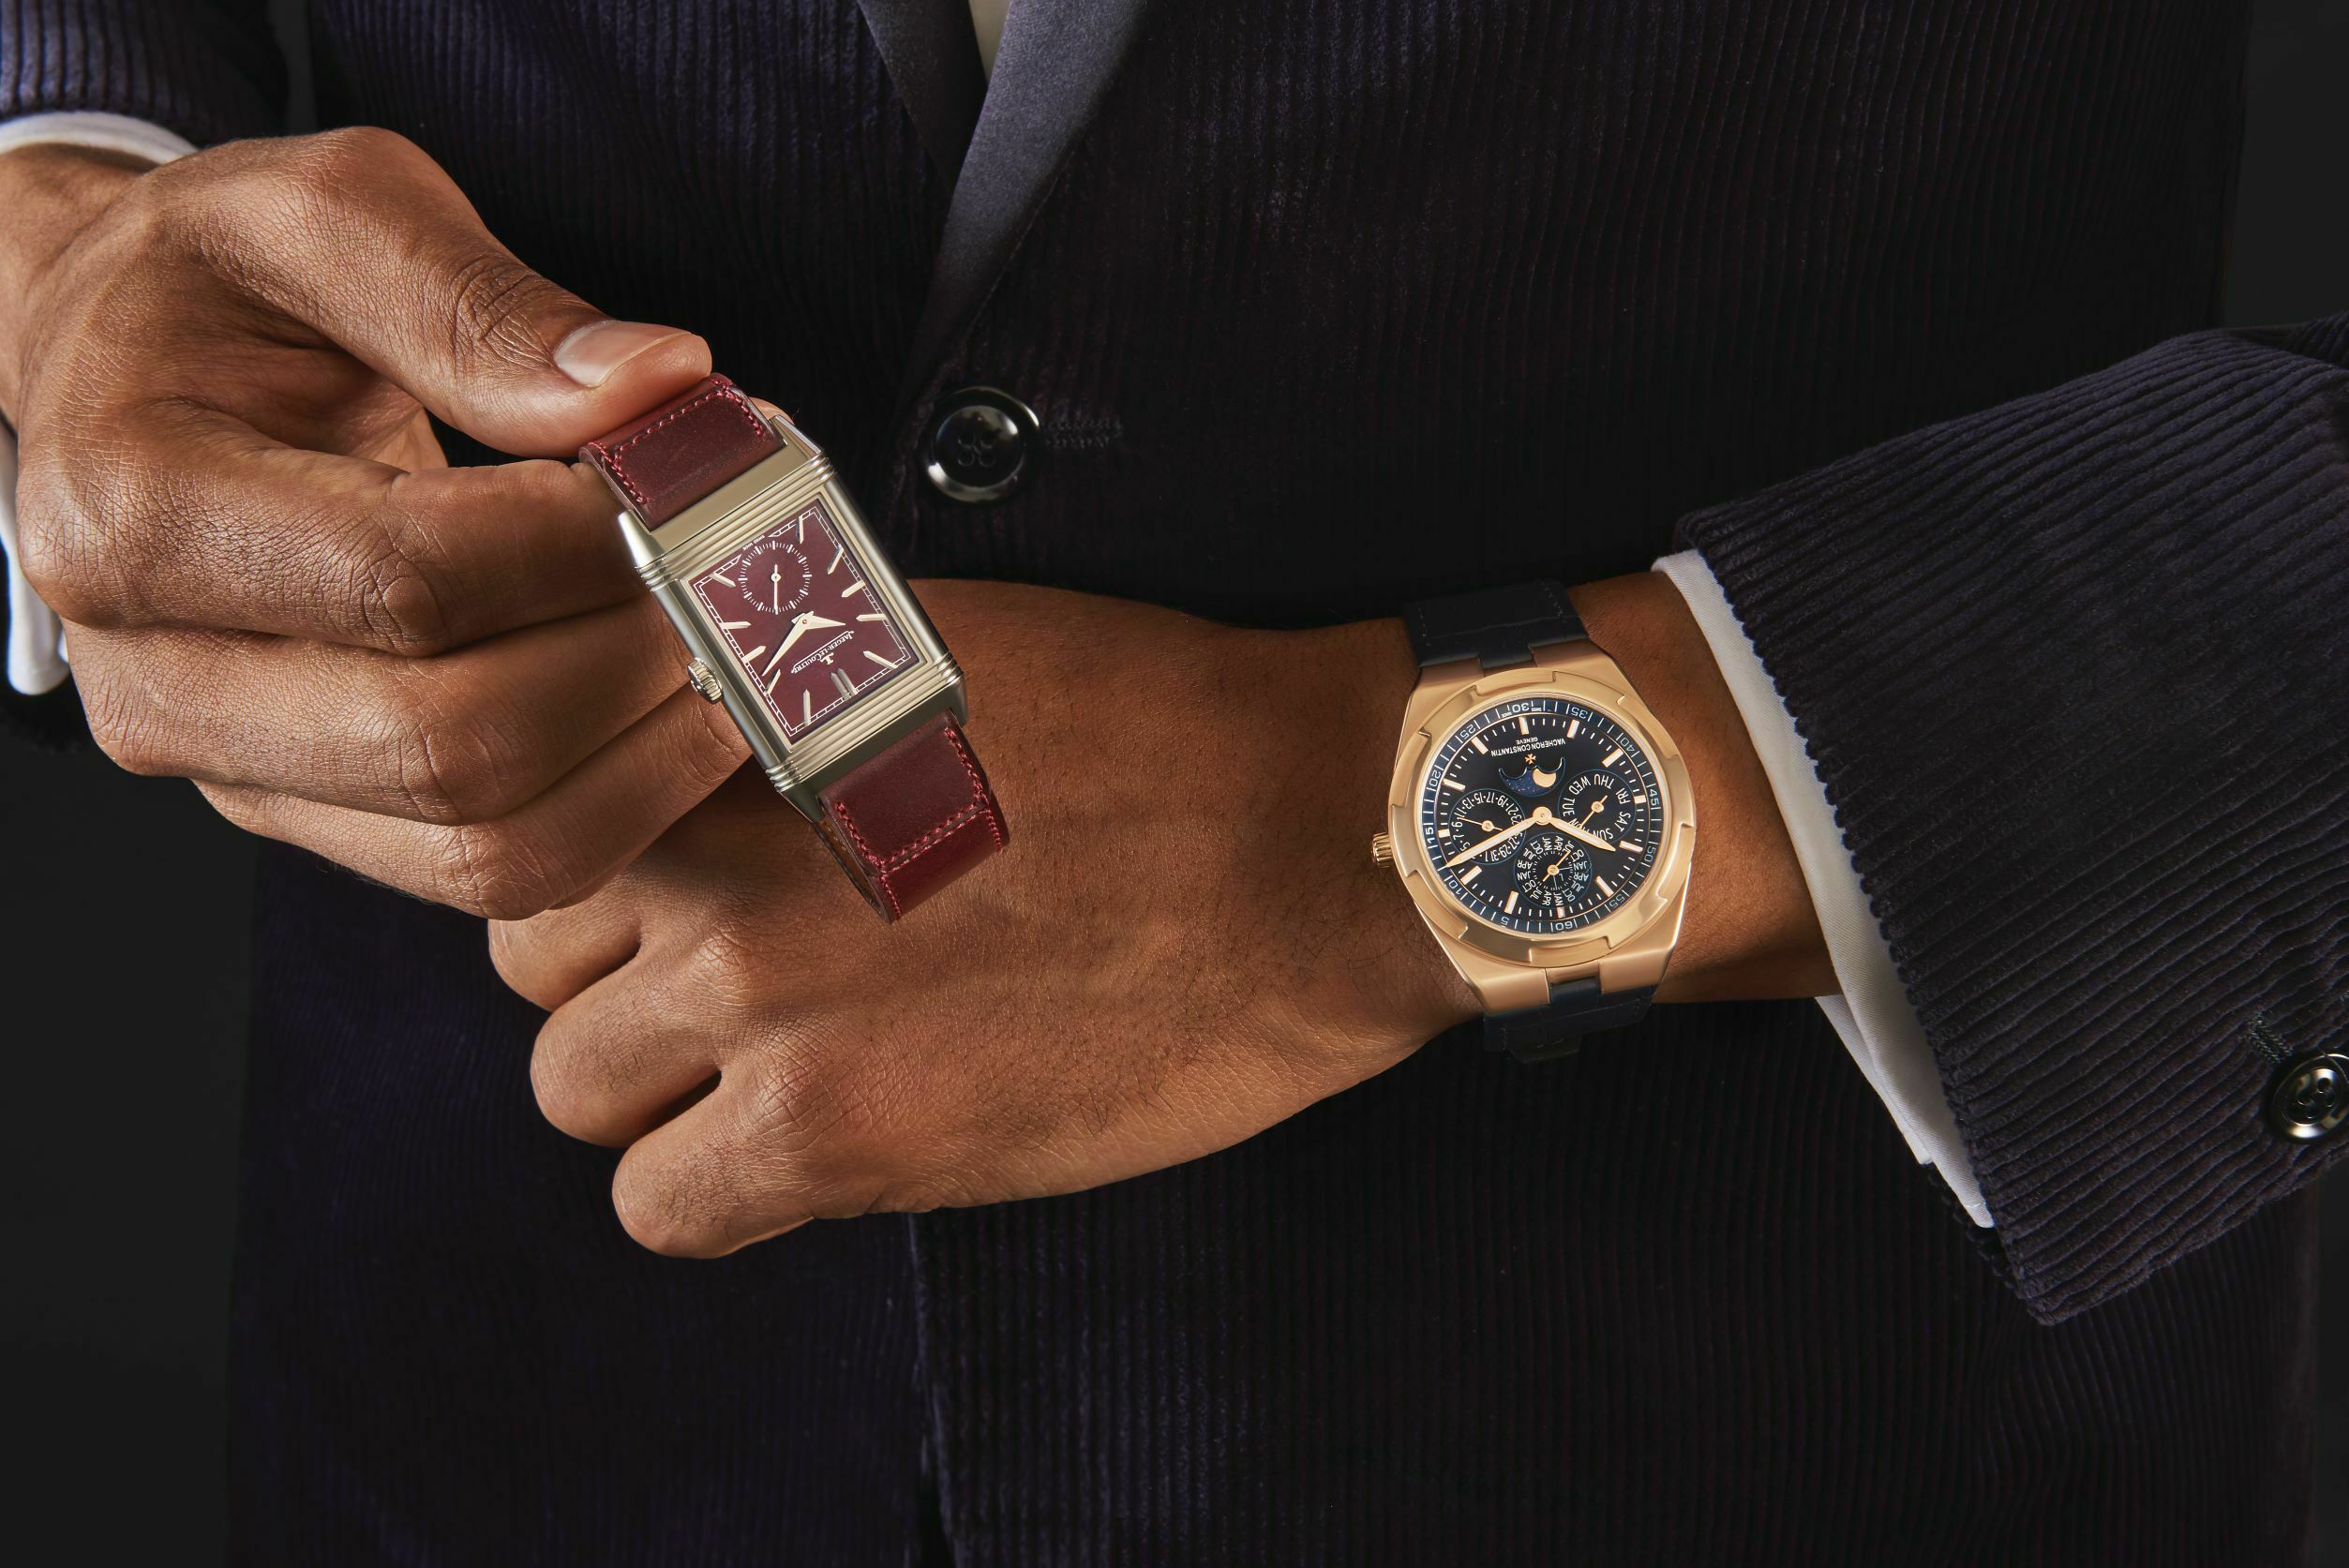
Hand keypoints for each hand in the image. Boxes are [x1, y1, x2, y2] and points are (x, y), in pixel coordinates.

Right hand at [0, 131, 746, 917]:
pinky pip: (499, 871)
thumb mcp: (329, 213)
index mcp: (136, 502)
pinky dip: (627, 806)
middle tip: (736, 574)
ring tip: (730, 645)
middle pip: (455, 740)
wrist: (125, 372)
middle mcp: (160, 671)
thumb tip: (661, 388)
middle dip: (636, 659)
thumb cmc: (221, 287)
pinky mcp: (312, 815)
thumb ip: (484, 301)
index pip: (409, 575)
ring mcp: (236, 769)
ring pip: (492, 845)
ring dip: (654, 757)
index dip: (585, 542)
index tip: (685, 479)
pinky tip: (682, 708)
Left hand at [489, 575, 1829, 1256]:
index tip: (694, 892)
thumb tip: (693, 748)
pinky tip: (820, 1146)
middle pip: (541, 969)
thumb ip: (775, 698)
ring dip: (665, 1091)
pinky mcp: (835, 1132)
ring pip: (579, 1094)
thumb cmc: (1159, 732)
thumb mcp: (939, 647)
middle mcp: (708, 858)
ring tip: (791, 1073)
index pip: (552, 822)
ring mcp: (759, 1000)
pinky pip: (665, 1207)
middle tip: (751, 989)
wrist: (1313, 845)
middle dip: (628, 981)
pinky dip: (718, 1187)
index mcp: (725, 727)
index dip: (618, 868)